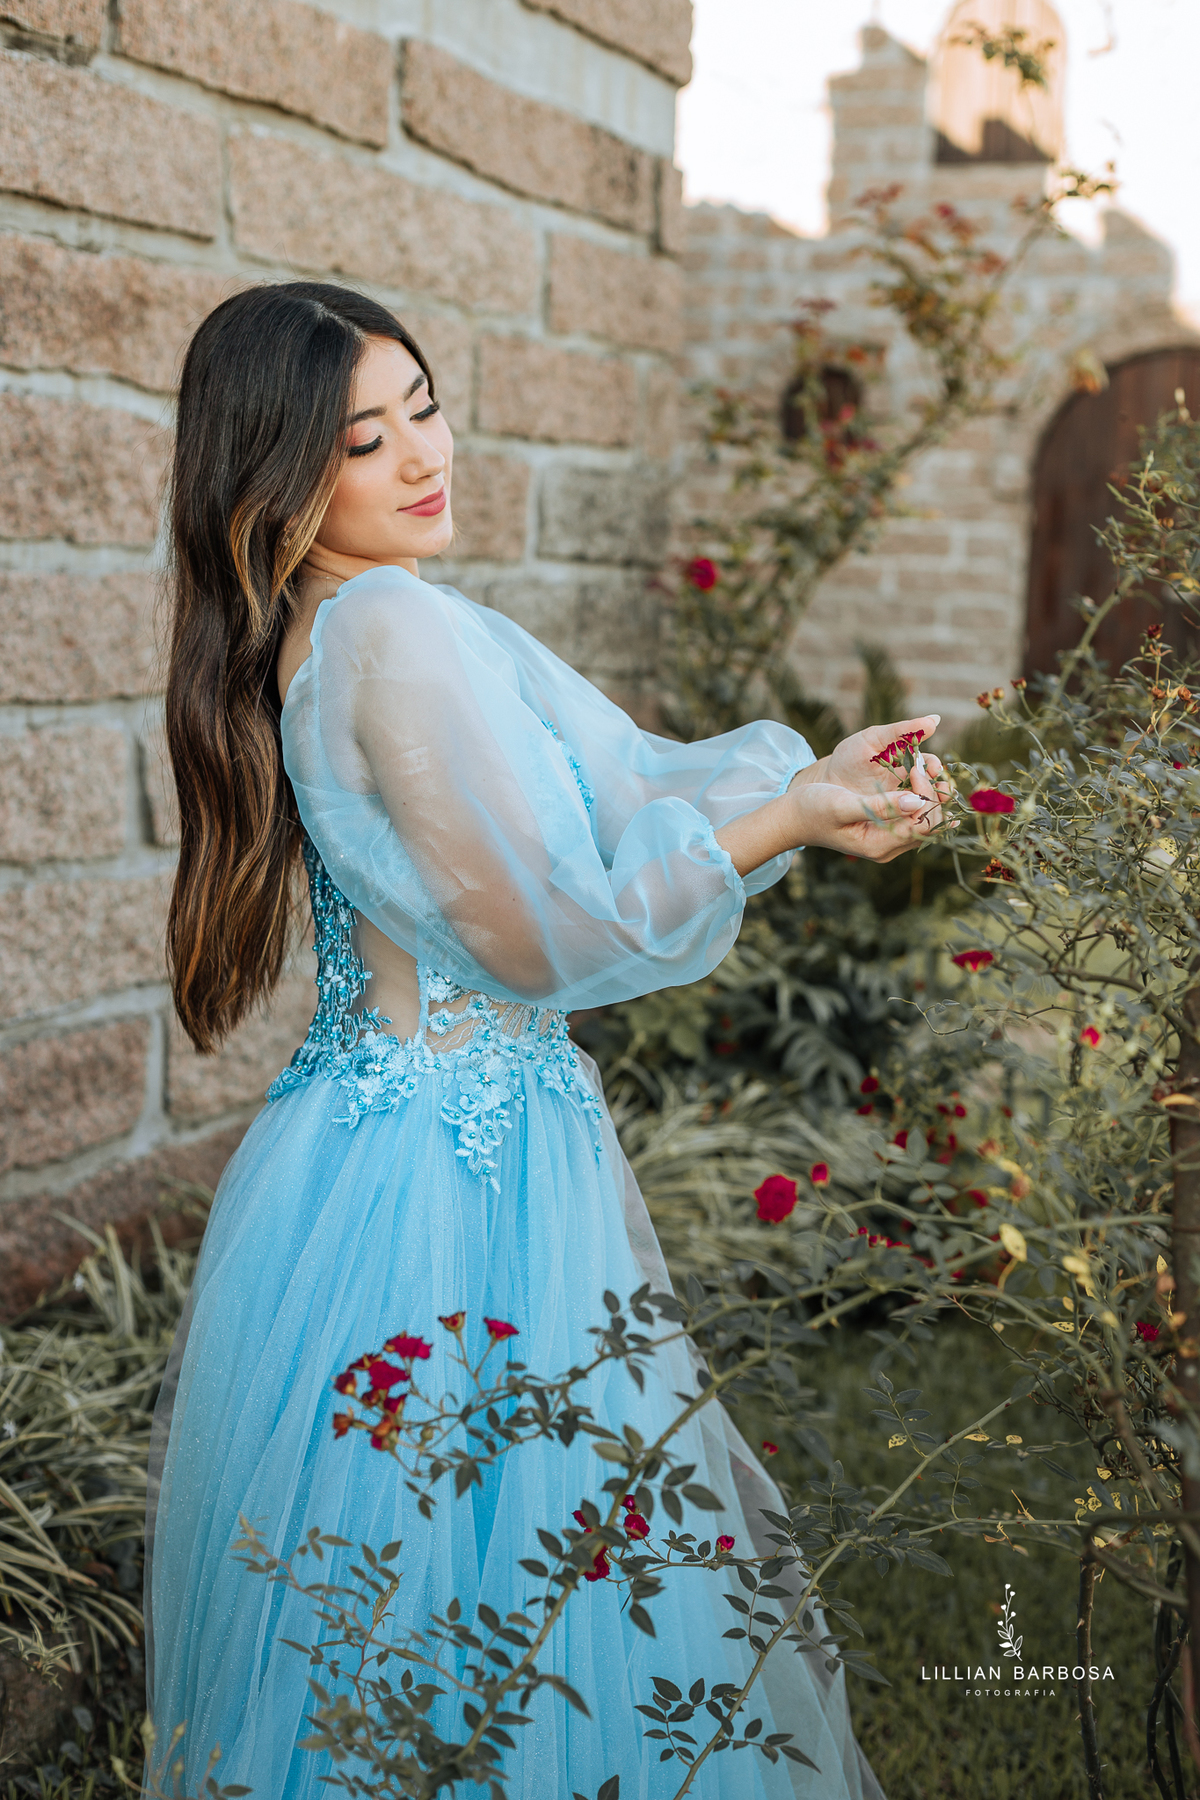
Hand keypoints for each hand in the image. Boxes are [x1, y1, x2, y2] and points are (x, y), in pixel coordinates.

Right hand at [785, 714, 950, 862]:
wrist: (793, 818)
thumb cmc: (812, 809)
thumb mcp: (842, 804)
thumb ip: (879, 806)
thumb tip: (916, 802)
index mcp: (878, 845)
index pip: (922, 825)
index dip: (927, 795)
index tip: (915, 768)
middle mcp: (887, 848)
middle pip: (930, 826)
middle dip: (934, 795)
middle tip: (922, 765)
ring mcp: (887, 842)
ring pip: (925, 823)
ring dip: (931, 796)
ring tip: (923, 768)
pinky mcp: (885, 831)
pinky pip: (914, 819)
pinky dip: (922, 799)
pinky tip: (923, 780)